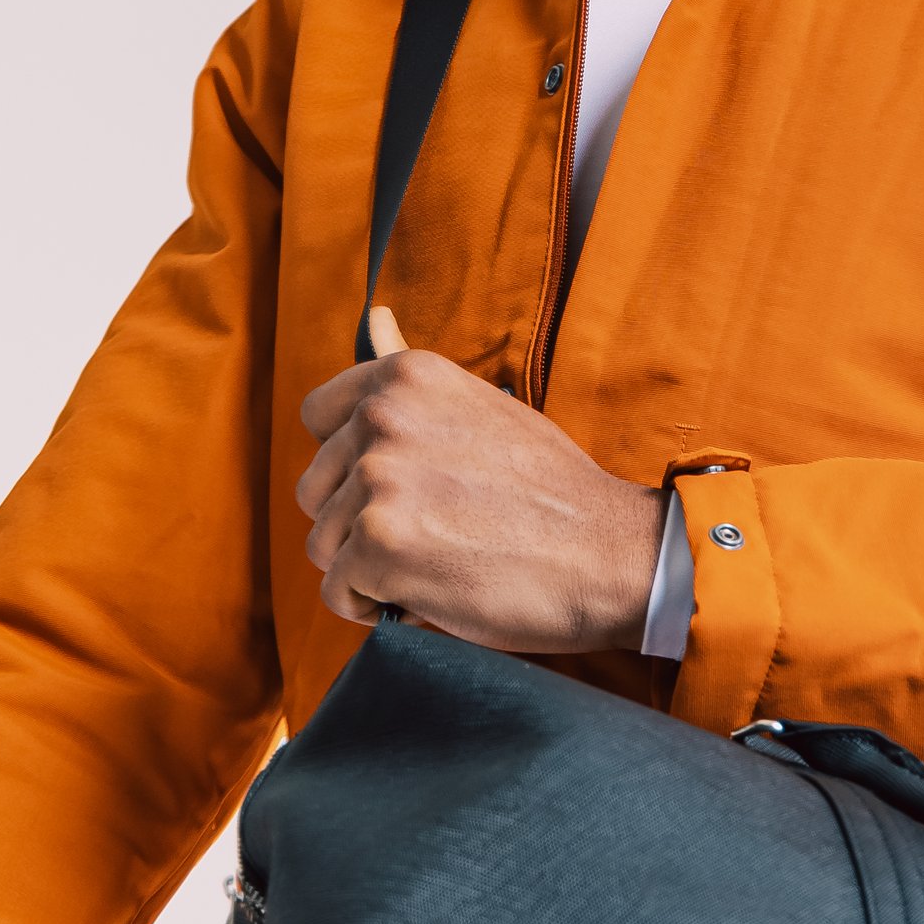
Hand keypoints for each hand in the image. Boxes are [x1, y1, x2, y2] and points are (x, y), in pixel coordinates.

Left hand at [296, 312, 667, 656]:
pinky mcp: (379, 544)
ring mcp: (379, 480)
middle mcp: (383, 418)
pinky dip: (376, 608)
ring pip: (323, 545)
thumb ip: (415, 380)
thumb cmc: (551, 491)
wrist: (609, 554)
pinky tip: (429, 596)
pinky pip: (338, 593)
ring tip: (437, 564)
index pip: (318, 417)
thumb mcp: (484, 407)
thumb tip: (375, 315)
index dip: (349, 462)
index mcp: (405, 377)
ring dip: (368, 570)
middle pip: (315, 490)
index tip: (400, 486)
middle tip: (435, 533)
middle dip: (359, 523)